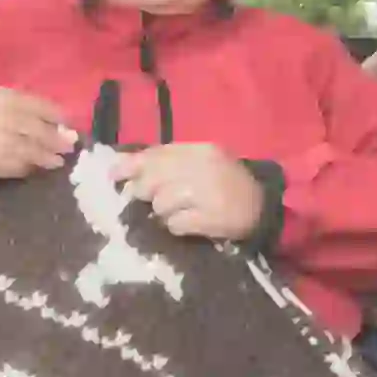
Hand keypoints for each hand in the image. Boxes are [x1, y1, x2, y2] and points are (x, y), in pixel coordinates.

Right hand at [0, 87, 77, 194]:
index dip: (43, 108)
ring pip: (11, 141)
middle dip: (47, 132)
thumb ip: (4, 117)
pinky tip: (33, 170)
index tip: (64, 120)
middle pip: (16, 119)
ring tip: (57, 161)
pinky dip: (19, 166)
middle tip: (68, 144)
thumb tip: (51, 126)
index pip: (14, 98)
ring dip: (39, 152)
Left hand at [114, 143, 263, 239]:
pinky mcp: (211, 219)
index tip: (114, 175)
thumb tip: (123, 165)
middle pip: (153, 179)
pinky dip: (177, 226)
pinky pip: (176, 224)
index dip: (131, 164)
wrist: (263, 207)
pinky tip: (187, 223)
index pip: (157, 154)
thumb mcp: (202, 161)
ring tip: (177, 211)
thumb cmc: (226, 182)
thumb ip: (167, 160)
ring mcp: (208, 194)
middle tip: (152, 198)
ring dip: (163, 211)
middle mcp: (203, 168)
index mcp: (201, 150)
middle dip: (144, 191)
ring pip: (161, 204)